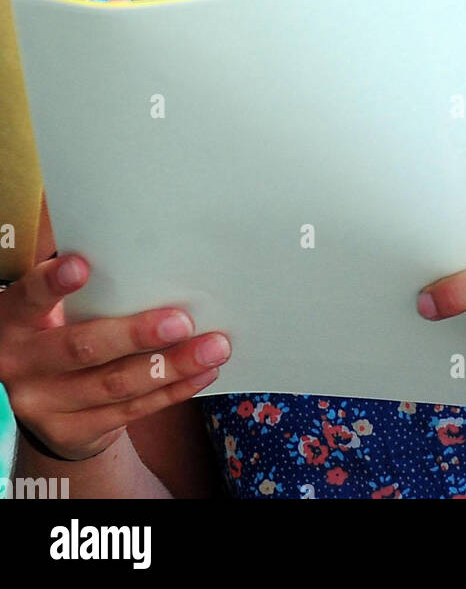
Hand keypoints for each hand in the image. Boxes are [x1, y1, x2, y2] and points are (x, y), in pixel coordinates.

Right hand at [0, 254, 230, 461]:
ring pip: (115, 385)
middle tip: (182, 321)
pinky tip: (202, 373)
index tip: (81, 266)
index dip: (52, 284)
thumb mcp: (60, 308)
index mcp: (14, 321)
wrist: (43, 398)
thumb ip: (93, 292)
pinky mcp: (72, 431)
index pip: (29, 298)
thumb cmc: (64, 328)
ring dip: (171, 366)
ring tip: (213, 347)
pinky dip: (171, 391)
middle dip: (136, 335)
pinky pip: (130, 411)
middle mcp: (21, 364)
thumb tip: (160, 268)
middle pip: (82, 349)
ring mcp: (44, 405)